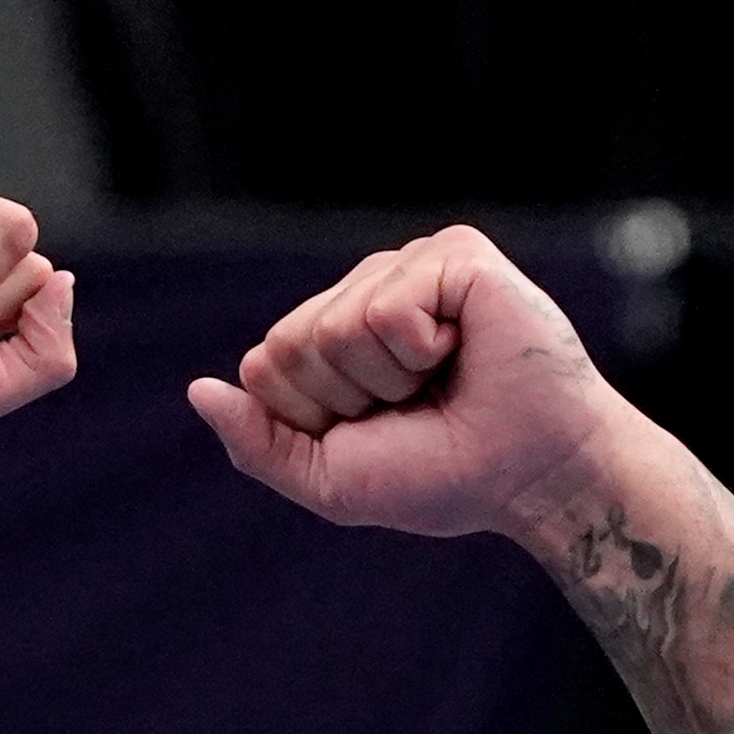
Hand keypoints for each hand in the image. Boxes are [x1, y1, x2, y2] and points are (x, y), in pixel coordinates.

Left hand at [190, 227, 629, 539]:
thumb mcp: (331, 480)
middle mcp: (367, 293)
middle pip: (293, 342)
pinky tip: (462, 348)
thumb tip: (199, 390)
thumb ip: (260, 442)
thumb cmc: (445, 478)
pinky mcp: (454, 254)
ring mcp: (411, 267)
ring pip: (338, 324)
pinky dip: (420, 348)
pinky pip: (387, 304)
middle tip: (417, 406)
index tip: (379, 431)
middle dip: (349, 397)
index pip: (267, 365)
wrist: (534, 478)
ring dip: (390, 377)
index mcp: (335, 339)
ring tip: (444, 378)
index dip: (316, 417)